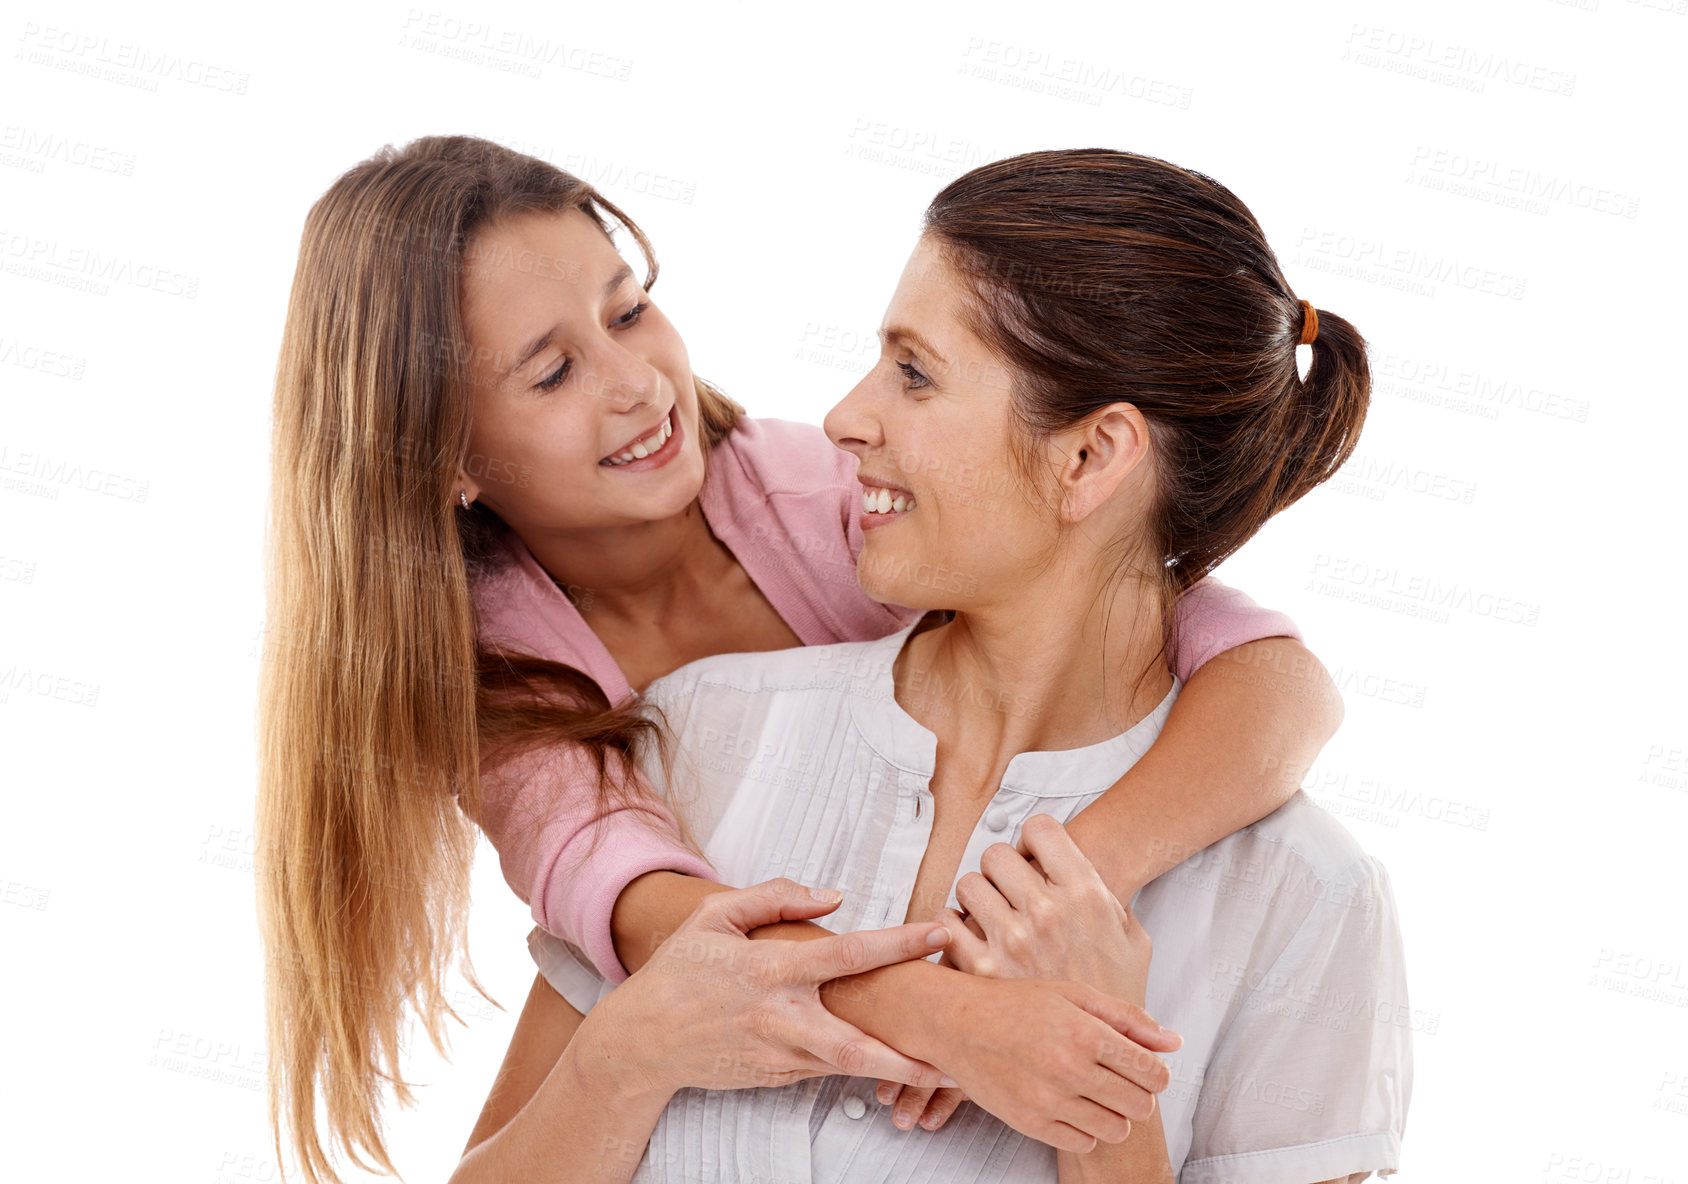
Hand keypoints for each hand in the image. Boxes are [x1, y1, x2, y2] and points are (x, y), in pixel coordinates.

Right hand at [607, 877, 956, 1096]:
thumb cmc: (679, 973)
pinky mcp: (773, 1078)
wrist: (640, 1040)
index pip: (847, 955)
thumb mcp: (716, 916)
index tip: (937, 934)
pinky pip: (825, 1073)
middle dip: (911, 1054)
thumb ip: (776, 898)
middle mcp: (779, 1018)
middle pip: (857, 1044)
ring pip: (848, 1068)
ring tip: (945, 1072)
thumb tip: (832, 896)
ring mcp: (776, 1054)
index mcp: (770, 969)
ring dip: (897, 1071)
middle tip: (957, 1055)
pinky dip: (861, 1071)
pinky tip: (893, 1067)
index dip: (897, 945)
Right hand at [891, 973, 1179, 1153]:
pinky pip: (1083, 1143)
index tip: (1146, 1070)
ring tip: (1096, 1094)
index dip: (1157, 1074)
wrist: (956, 1023)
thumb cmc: (1014, 1004)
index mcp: (1085, 1031)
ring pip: (1116, 1129)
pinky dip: (1085, 1129)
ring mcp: (1049, 1100)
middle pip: (1140, 1104)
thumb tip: (1174, 1042)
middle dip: (1139, 1095)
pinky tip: (1072, 1105)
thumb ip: (1127, 1018)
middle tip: (1120, 1081)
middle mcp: (1070, 1068)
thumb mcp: (1073, 994)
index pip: (1152, 1072)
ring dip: (1115, 1115)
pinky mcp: (1030, 1123)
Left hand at [944, 812, 1153, 1002]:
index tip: (1035, 858)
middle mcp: (1047, 911)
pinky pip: (946, 924)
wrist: (1103, 1057)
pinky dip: (952, 928)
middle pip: (997, 854)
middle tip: (1009, 891)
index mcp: (1085, 894)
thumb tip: (1085, 874)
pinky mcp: (983, 970)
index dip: (1035, 841)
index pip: (1040, 828)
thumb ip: (1108, 900)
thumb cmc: (1117, 998)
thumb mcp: (1133, 941)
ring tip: (991, 917)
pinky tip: (970, 939)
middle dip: (1001, 869)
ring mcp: (1012, 940)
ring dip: (977, 897)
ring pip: (968, 884)